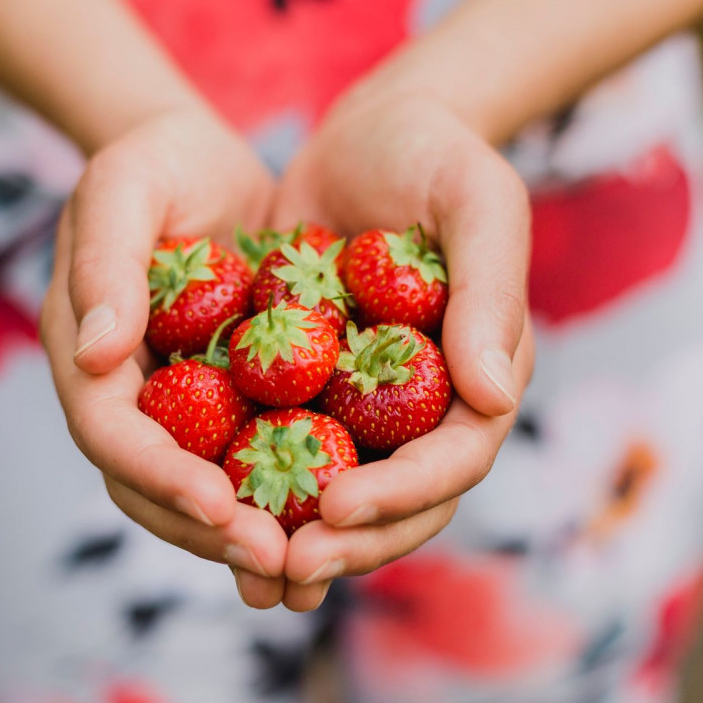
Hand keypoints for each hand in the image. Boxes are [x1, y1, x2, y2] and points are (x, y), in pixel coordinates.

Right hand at [40, 108, 291, 606]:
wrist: (200, 159)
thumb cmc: (154, 158)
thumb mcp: (123, 187)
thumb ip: (104, 262)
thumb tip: (93, 356)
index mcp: (86, 352)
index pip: (112, 433)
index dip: (160, 476)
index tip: (221, 506)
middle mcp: (127, 393)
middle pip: (153, 486)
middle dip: (209, 529)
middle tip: (275, 563)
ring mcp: (176, 404)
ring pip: (200, 490)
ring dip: (244, 538)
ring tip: (304, 575)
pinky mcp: (227, 400)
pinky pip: (249, 461)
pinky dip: (279, 502)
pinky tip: (330, 530)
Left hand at [265, 92, 535, 610]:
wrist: (367, 134)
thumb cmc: (435, 154)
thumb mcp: (476, 200)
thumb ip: (490, 290)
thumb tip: (494, 396)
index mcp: (480, 377)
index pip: (453, 460)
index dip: (402, 494)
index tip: (337, 505)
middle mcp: (427, 408)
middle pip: (400, 504)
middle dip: (348, 540)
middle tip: (286, 564)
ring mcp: (368, 407)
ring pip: (342, 495)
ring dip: (300, 539)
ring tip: (248, 568)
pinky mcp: (312, 392)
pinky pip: (286, 453)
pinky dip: (257, 490)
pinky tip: (208, 511)